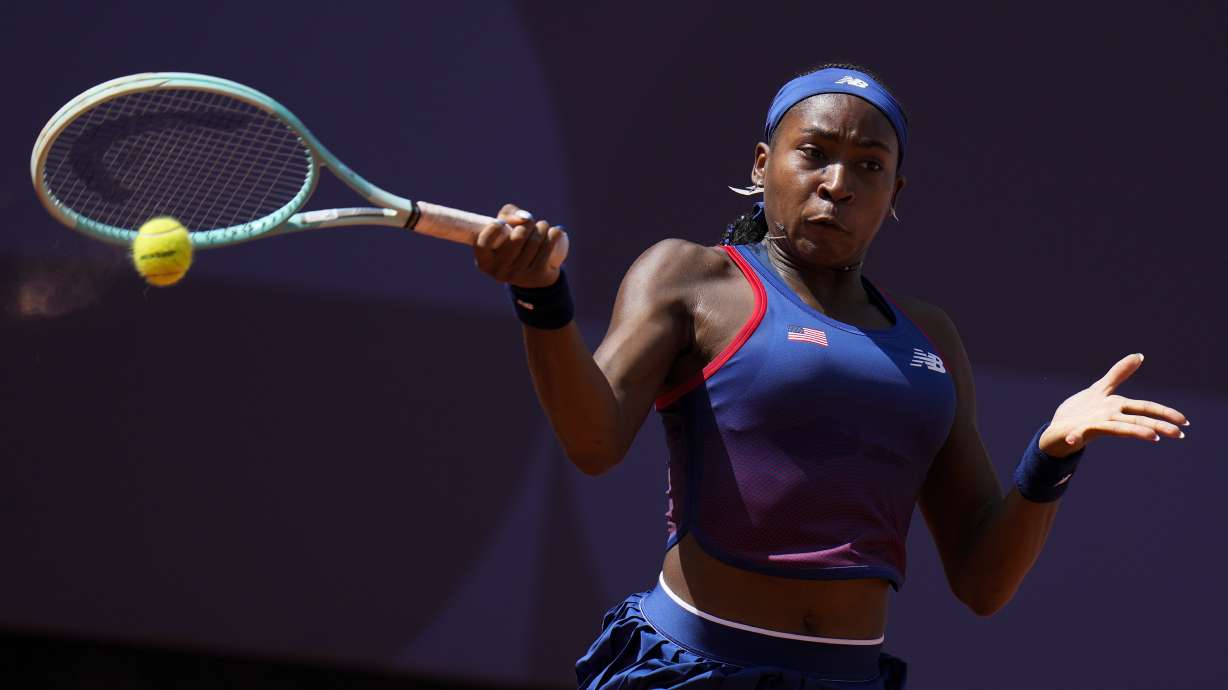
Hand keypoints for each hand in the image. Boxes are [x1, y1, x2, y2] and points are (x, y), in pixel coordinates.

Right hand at [473, 203, 568, 288]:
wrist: (532, 275)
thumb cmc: (512, 242)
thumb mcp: (504, 228)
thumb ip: (509, 214)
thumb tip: (526, 218)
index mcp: (484, 261)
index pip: (484, 243)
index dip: (493, 229)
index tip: (501, 222)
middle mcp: (498, 271)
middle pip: (516, 238)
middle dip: (528, 224)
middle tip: (531, 221)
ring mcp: (517, 275)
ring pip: (534, 242)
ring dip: (542, 227)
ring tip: (543, 225)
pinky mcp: (535, 276)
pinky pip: (547, 250)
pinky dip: (554, 236)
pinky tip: (556, 230)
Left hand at [1039, 353, 1188, 456]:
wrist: (1059, 429)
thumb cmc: (1081, 411)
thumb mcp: (1101, 388)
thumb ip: (1119, 373)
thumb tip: (1139, 355)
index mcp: (1118, 408)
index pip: (1146, 408)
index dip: (1165, 413)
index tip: (1185, 422)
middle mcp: (1110, 418)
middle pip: (1137, 420)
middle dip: (1159, 426)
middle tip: (1179, 435)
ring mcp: (1094, 425)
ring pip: (1117, 428)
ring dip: (1133, 431)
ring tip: (1152, 437)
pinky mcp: (1076, 430)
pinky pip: (1077, 433)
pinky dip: (1076, 436)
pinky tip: (1072, 440)